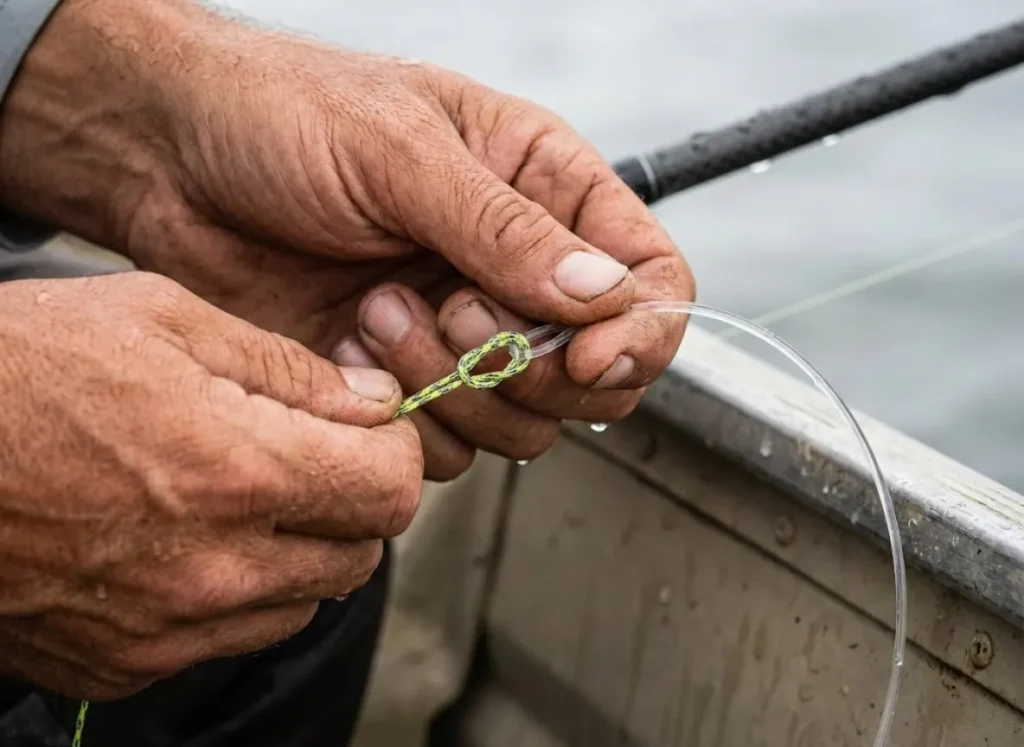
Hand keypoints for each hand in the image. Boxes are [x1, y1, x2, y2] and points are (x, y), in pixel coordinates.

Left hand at [0, 0, 694, 479]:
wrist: (169, 159)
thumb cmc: (284, 114)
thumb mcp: (401, 150)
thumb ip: (507, 229)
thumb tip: (605, 295)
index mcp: (542, 191)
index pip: (651, 278)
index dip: (642, 331)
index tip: (591, 358)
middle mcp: (516, 272)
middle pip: (597, 374)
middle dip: (531, 366)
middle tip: (456, 309)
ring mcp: (463, 335)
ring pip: (525, 423)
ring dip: (456, 386)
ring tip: (377, 310)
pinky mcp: (405, 385)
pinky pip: (448, 447)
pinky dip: (404, 415)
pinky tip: (347, 346)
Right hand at [0, 273, 420, 699]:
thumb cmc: (19, 370)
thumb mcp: (161, 318)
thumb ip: (286, 367)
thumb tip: (370, 400)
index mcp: (233, 469)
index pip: (392, 488)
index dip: (392, 451)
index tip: (367, 429)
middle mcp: (213, 567)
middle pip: (362, 552)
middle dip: (353, 501)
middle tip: (308, 455)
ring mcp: (167, 627)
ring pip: (305, 601)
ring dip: (300, 549)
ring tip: (241, 493)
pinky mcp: (124, 665)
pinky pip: (230, 637)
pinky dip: (237, 593)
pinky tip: (187, 537)